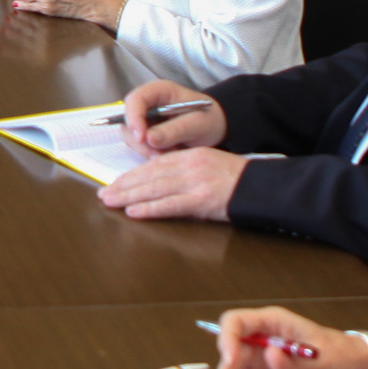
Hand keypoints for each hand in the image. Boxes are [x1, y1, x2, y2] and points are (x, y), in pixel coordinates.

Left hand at [97, 146, 244, 221]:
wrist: (263, 187)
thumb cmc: (239, 180)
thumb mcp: (211, 166)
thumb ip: (186, 171)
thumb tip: (161, 182)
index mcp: (191, 156)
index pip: (155, 164)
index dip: (133, 174)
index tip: (116, 182)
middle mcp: (190, 166)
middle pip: (149, 175)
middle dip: (124, 185)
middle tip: (104, 194)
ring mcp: (195, 182)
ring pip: (154, 188)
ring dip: (129, 196)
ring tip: (110, 202)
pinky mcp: (202, 200)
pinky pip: (170, 205)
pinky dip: (149, 209)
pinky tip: (133, 212)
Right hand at [121, 79, 225, 152]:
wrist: (216, 129)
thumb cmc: (209, 119)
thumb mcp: (196, 124)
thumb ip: (174, 130)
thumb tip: (149, 139)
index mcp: (159, 91)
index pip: (135, 100)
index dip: (133, 118)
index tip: (142, 138)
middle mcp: (148, 104)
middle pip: (128, 120)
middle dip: (141, 140)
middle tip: (159, 154)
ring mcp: (145, 119)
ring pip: (132, 136)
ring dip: (147, 150)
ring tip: (171, 154)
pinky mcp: (147, 133)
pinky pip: (140, 146)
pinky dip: (151, 154)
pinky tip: (169, 155)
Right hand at [197, 305, 367, 368]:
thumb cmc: (341, 355)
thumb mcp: (324, 359)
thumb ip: (297, 360)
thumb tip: (269, 354)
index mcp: (274, 322)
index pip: (238, 322)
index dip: (228, 338)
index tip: (230, 358)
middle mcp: (262, 338)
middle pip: (232, 350)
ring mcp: (260, 357)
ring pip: (232, 368)